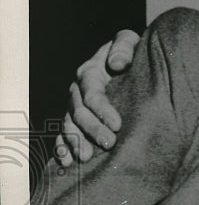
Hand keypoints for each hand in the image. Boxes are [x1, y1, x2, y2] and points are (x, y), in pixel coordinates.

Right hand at [54, 30, 138, 165]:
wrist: (127, 59)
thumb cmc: (130, 51)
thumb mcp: (129, 41)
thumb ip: (124, 48)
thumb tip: (117, 64)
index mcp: (89, 72)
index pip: (92, 94)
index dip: (102, 110)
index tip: (118, 125)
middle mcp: (77, 90)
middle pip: (80, 113)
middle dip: (93, 130)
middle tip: (110, 144)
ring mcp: (74, 106)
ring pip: (69, 125)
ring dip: (75, 142)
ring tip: (86, 158)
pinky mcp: (75, 119)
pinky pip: (63, 134)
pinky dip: (62, 148)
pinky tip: (67, 162)